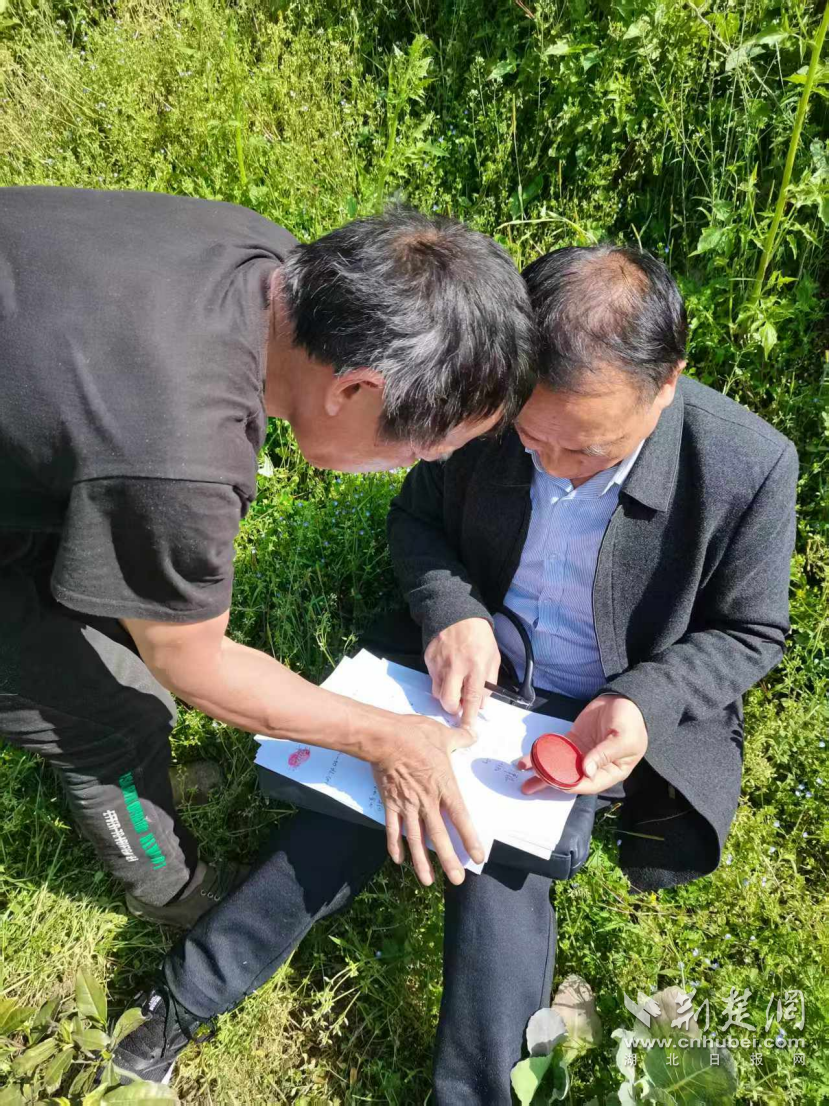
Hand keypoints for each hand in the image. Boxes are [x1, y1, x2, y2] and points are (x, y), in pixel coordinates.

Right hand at [372, 714, 483, 886]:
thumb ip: (461, 738)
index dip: (469, 839)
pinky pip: (393, 829)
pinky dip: (394, 846)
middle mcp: (427, 802)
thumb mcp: (443, 734)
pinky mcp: (390, 804)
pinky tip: (398, 861)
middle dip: (449, 860)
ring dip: (421, 862)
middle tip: (457, 880)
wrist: (385, 738)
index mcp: (445, 787)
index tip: (477, 857)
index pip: (461, 818)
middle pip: (439, 837)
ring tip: (427, 881)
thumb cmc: (416, 735)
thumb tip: (474, 733)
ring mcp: (407, 805)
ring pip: (415, 840)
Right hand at [424, 618, 500, 728]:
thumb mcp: (493, 657)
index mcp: (475, 666)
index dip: (470, 715)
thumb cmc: (479, 636)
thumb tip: (483, 704)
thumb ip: (489, 681)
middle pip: (448, 700)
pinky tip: (447, 669)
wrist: (456, 613)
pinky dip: (440, 680)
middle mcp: (455, 667)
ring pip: (437, 692)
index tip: (469, 728)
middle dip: (453, 708)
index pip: (473, 697)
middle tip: (459, 705)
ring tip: (454, 684)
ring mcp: (439, 663)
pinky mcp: (428, 659)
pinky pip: (432, 678)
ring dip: (446, 694)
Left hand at [517, 694, 647, 795]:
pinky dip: (544, 752)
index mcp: (611, 771)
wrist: (624, 698)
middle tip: (529, 786)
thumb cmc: (630, 721)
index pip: (590, 784)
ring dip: (543, 769)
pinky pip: (557, 748)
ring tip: (523, 771)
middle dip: (549, 782)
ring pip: (560, 765)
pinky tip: (530, 756)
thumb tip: (586, 770)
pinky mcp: (574, 740)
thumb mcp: (623, 739)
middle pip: (570, 778)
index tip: (555, 783)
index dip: (572, 785)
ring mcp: (582, 753)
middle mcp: (595, 766)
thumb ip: (604, 754)